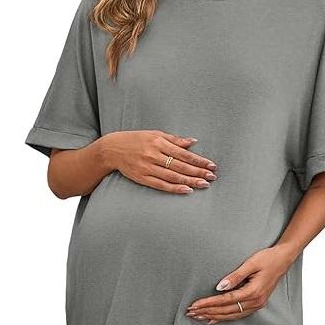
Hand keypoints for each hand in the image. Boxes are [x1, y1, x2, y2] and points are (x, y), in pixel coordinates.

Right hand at [101, 130, 217, 193]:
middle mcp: (154, 155)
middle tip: (212, 177)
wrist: (112, 149)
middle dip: (198, 172)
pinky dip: (175, 188)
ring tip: (204, 184)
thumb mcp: (155, 134)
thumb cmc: (136, 139)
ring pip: (173, 177)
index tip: (211, 165)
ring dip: (190, 181)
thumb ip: (174, 140)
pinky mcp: (142, 178)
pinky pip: (161, 185)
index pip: (184, 154)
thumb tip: (193, 142)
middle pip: (180, 166)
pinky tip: (187, 190)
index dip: (199, 160)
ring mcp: (148, 168)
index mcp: (159, 142)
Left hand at [186, 245, 292, 324]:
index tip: (194, 304)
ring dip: (213, 317)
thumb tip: (219, 287)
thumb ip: (235, 276)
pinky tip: (213, 319)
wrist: (283, 259)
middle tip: (190, 313)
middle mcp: (255, 302)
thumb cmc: (267, 258)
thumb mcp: (251, 263)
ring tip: (198, 317)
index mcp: (253, 292)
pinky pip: (238, 314)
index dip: (208, 303)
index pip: (225, 300)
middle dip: (207, 312)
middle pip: (226, 311)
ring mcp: (257, 304)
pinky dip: (224, 318)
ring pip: (231, 315)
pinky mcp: (256, 303)